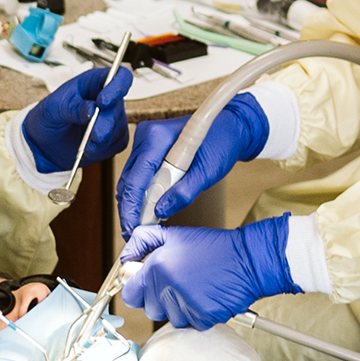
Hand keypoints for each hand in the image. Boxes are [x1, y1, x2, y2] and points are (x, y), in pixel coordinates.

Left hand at [24, 66, 134, 172]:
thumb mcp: (53, 108)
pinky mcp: (115, 138)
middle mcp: (109, 98)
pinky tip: (88, 149)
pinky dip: (103, 149)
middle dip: (106, 123)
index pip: (120, 76)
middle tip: (94, 135)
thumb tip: (91, 109)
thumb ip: (72, 107)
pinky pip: (118, 144)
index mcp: (96, 82)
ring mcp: (114, 118)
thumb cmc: (50, 116)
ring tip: (85, 145)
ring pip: (119, 128)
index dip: (118, 86)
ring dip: (103, 140)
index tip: (102, 102)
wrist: (46, 143)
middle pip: (118, 107)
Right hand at [116, 94, 270, 231]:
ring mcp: (144, 139)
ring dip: (134, 202)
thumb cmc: (222, 144)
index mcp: (158, 136)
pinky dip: (140, 192)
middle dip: (130, 208)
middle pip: (128, 179)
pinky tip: (145, 210)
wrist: (231, 127)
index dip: (132, 206)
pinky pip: (137, 174)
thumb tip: (159, 212)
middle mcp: (146, 135)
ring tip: (139, 225)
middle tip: (132, 233)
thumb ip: (184, 192)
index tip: (132, 229)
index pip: (136, 178)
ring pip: (130, 178)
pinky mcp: (147, 147)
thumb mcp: (208, 172)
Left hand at [119, 216, 296, 326]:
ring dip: (180, 308)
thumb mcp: (174, 235)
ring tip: (196, 287)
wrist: (247, 260)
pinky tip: (206, 296)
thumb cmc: (213, 247)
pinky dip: (197, 314)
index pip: (130, 295)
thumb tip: (125, 258)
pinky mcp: (202, 318)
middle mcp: (167, 288)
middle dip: (160, 299)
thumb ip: (143, 242)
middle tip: (178, 282)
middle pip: (150, 309)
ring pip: (171, 318)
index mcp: (156, 268)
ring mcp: (185, 306)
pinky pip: (191, 324)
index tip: (148, 284)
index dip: (138, 289)